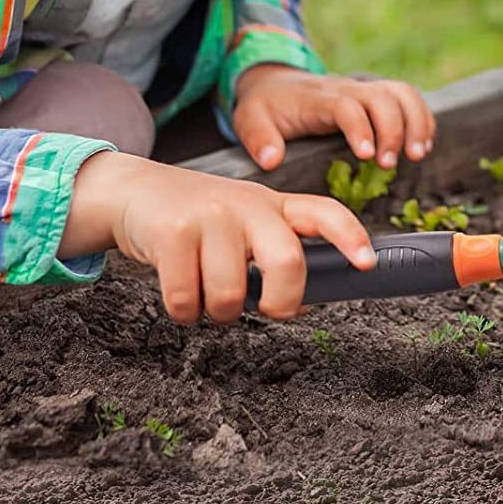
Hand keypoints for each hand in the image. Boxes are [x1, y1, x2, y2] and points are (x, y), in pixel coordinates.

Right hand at [65, 153, 374, 322]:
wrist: (136, 191)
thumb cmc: (202, 219)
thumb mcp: (247, 221)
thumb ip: (278, 251)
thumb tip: (307, 303)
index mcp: (275, 205)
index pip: (325, 213)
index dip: (350, 237)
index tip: (366, 263)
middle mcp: (249, 205)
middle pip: (287, 262)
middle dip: (280, 301)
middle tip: (267, 308)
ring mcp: (211, 216)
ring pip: (230, 295)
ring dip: (217, 312)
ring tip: (208, 294)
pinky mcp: (173, 232)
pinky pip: (186, 299)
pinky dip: (183, 311)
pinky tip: (181, 292)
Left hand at [232, 66, 435, 172]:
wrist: (275, 81)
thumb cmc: (266, 106)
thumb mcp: (249, 120)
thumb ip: (259, 139)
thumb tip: (272, 160)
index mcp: (318, 97)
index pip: (346, 106)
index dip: (361, 129)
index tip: (367, 156)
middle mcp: (347, 88)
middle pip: (382, 97)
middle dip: (394, 130)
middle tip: (391, 164)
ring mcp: (364, 89)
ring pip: (402, 93)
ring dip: (416, 122)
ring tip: (417, 155)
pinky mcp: (376, 95)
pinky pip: (408, 98)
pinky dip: (422, 118)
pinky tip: (422, 145)